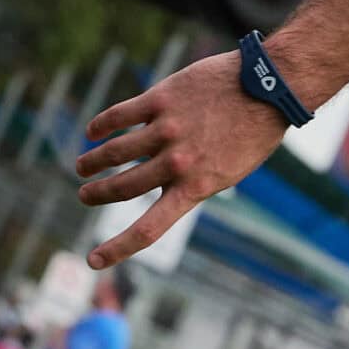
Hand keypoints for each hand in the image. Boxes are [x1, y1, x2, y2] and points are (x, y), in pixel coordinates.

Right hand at [76, 51, 287, 269]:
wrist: (266, 89)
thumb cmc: (252, 135)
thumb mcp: (228, 173)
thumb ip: (194, 183)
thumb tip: (167, 190)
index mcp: (195, 189)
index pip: (148, 229)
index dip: (117, 248)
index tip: (94, 260)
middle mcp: (177, 162)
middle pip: (123, 187)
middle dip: (97, 194)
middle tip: (84, 196)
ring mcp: (166, 129)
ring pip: (115, 150)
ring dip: (93, 161)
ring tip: (82, 167)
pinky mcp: (161, 98)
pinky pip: (121, 115)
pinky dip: (102, 126)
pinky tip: (92, 132)